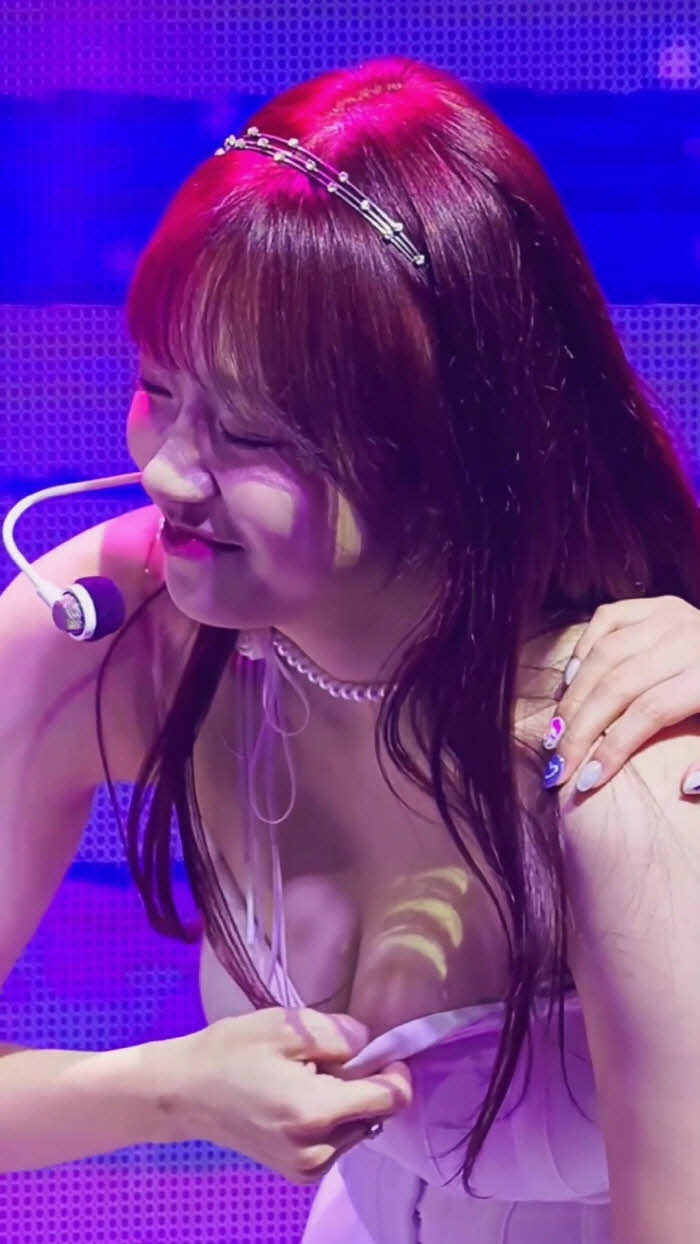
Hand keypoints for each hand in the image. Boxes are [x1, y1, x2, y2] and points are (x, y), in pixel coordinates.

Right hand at [153, 1006, 411, 1184]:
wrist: (185, 1093)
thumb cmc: (232, 1052)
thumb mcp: (286, 1027)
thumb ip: (339, 1035)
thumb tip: (371, 1044)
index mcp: (316, 1114)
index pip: (391, 1099)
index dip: (394, 1069)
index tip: (378, 1049)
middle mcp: (319, 1151)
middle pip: (375, 1111)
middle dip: (362, 1081)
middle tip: (321, 1060)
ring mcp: (308, 1167)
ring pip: (358, 1126)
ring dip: (346, 1100)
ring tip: (303, 1078)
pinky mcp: (299, 1172)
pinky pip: (338, 1139)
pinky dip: (330, 1117)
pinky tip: (297, 1098)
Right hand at [544, 596, 699, 794]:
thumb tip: (684, 784)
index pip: (649, 712)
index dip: (614, 748)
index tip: (586, 782)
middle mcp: (687, 640)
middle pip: (618, 685)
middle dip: (581, 728)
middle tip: (557, 764)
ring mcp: (670, 616)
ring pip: (605, 654)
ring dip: (574, 695)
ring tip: (556, 731)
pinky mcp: (658, 604)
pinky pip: (607, 620)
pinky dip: (584, 649)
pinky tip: (571, 681)